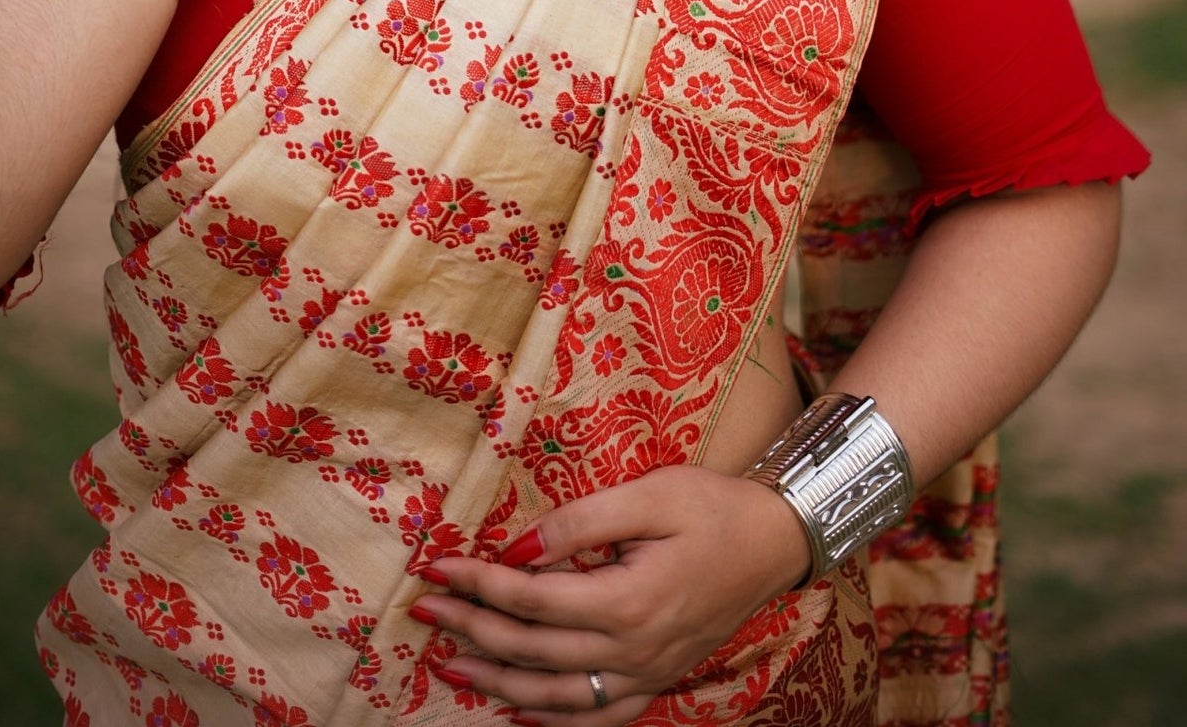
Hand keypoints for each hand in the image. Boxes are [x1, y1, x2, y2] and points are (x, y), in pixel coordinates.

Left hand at [408, 468, 811, 723]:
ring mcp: (647, 673)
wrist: (774, 540)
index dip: (478, 584)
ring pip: (558, 697)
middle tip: (425, 613)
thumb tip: (519, 549)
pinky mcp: (658, 679)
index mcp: (628, 601)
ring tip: (452, 664)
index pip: (531, 599)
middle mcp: (634, 650)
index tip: (437, 568)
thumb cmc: (711, 506)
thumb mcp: (648, 495)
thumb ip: (579, 523)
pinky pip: (599, 718)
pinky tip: (520, 710)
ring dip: (500, 681)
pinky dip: (554, 721)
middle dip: (473, 630)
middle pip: (534, 650)